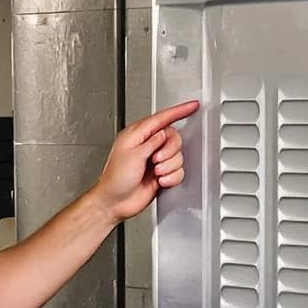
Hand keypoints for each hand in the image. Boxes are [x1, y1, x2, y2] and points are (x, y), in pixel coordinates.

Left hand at [96, 100, 196, 222]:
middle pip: (174, 138)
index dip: (179, 111)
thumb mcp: (133, 155)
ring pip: (178, 156)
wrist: (115, 202)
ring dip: (169, 167)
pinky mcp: (161, 173)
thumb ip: (152, 141)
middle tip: (156, 160)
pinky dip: (171, 177)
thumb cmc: (115, 179)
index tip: (192, 106)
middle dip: (170, 151)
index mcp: (137, 135)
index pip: (162, 118)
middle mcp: (148, 146)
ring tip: (155, 172)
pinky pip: (178, 171)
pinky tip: (160, 181)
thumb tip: (165, 133)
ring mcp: (155, 160)